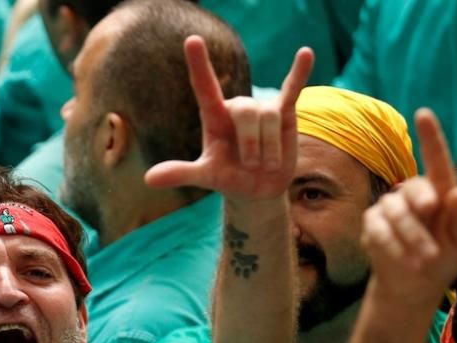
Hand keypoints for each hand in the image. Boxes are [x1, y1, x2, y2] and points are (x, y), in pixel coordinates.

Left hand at [145, 37, 312, 202]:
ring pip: (270, 116)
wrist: (257, 188)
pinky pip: (292, 88)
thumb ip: (181, 173)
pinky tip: (306, 53)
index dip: (198, 64)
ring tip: (265, 164)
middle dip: (251, 144)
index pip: (204, 86)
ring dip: (270, 147)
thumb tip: (149, 179)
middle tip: (251, 166)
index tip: (191, 40)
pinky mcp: (284, 111)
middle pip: (247, 112)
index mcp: (214, 117)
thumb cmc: (228, 178)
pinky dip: (300, 72)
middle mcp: (236, 107)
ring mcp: (261, 107)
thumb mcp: (206, 177)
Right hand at [361, 110, 456, 307]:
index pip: (436, 160)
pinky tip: (404, 261)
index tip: (423, 114)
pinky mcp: (372, 225)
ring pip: (394, 211)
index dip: (430, 137)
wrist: (413, 284)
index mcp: (440, 193)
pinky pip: (378, 229)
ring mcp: (389, 208)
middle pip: (413, 189)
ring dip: (411, 237)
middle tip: (431, 232)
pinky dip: (393, 247)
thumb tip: (455, 194)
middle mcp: (413, 195)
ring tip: (423, 260)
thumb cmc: (444, 259)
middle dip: (421, 208)